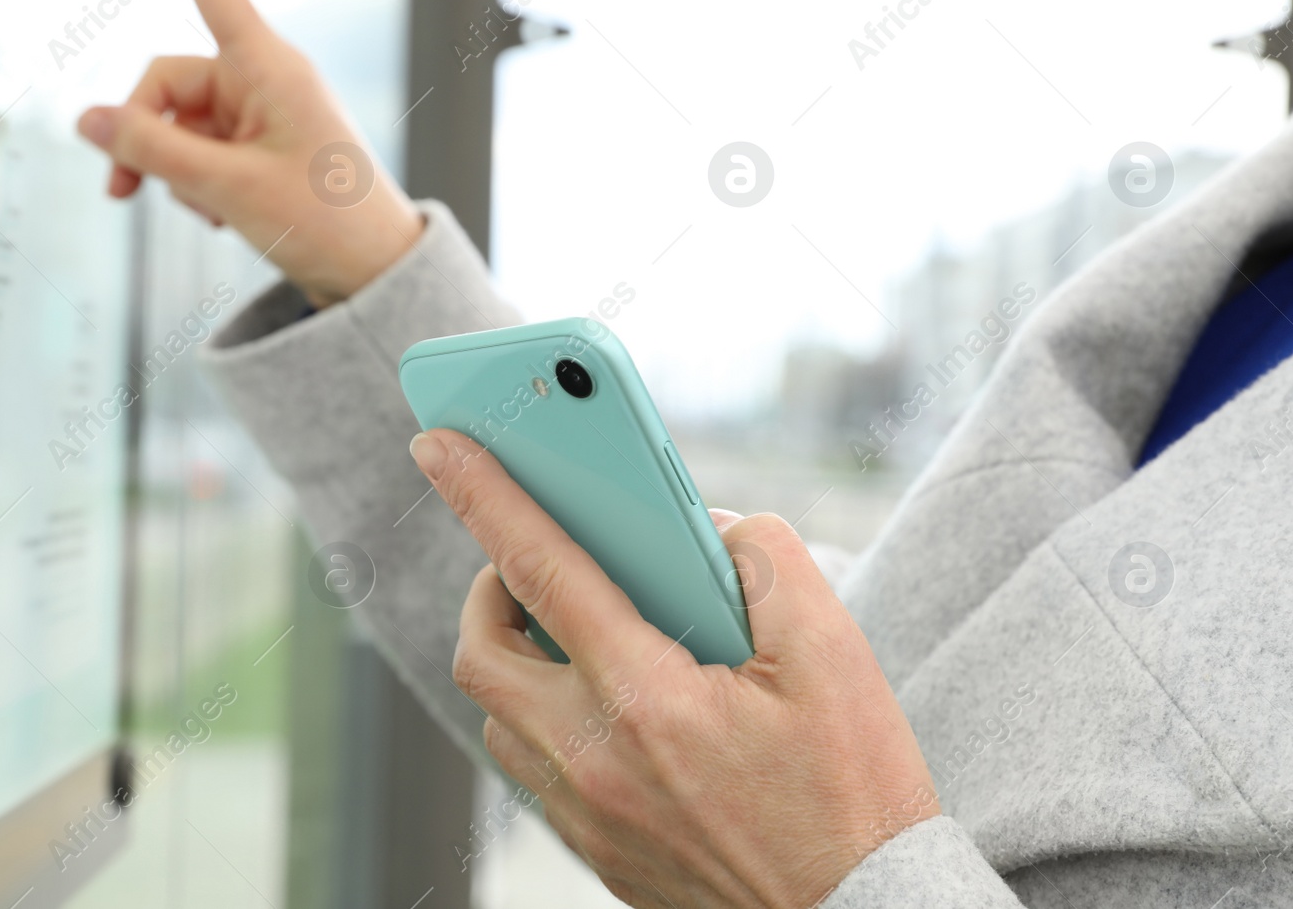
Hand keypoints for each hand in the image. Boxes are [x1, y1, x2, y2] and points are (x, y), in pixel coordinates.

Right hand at [76, 0, 422, 307]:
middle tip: (124, 188)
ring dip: (174, 169)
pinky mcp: (260, 149)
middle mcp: (265, 82)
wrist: (373, 273)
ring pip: (178, 124)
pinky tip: (224, 217)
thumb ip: (150, 150)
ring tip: (209, 212)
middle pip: (167, 83)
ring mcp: (262, 116)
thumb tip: (87, 120)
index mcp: (270, 68)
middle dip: (141, 133)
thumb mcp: (227, 188)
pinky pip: (201, 150)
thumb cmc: (326, 223)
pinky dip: (197, 183)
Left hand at [409, 430, 939, 907]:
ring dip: (515, 657)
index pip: (539, 569)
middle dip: (488, 587)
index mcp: (648, 699)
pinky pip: (530, 767)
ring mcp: (588, 813)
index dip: (483, 495)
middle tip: (531, 559)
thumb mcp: (834, 654)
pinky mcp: (596, 850)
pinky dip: (543, 714)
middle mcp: (594, 760)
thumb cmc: (853, 792)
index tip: (438, 442)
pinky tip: (604, 698)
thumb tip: (705, 529)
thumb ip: (765, 561)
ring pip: (496, 715)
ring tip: (570, 627)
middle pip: (481, 653)